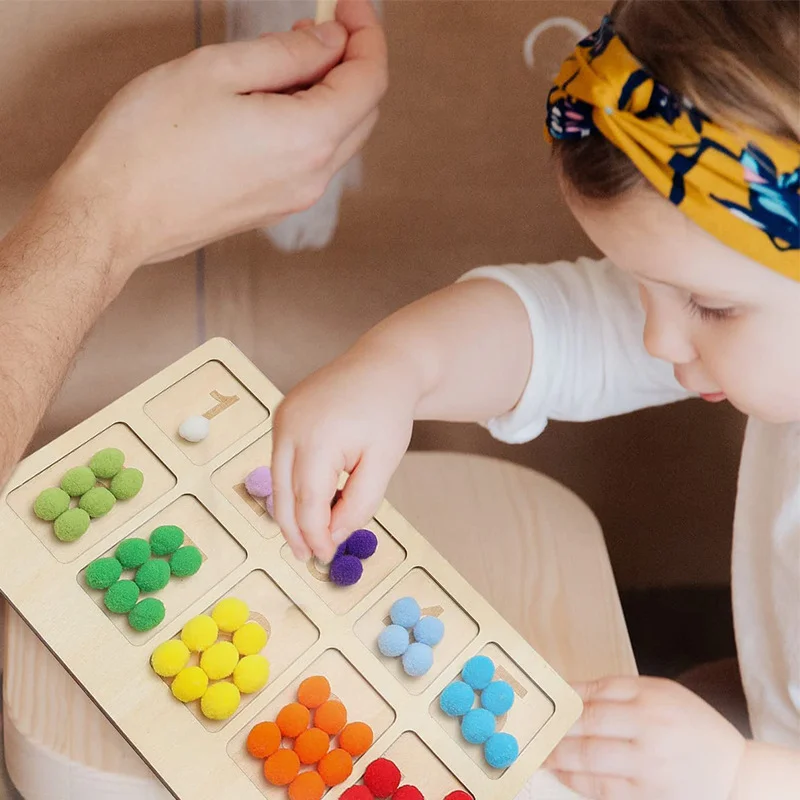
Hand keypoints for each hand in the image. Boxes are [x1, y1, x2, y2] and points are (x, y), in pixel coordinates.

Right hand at [46, 0, 385, 273]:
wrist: (115, 215)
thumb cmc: (150, 141)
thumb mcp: (219, 71)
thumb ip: (287, 54)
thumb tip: (330, 42)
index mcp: (308, 137)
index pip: (370, 81)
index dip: (366, 35)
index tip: (348, 6)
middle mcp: (313, 175)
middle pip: (362, 111)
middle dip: (351, 63)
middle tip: (316, 25)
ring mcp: (294, 197)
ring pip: (339, 138)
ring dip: (329, 93)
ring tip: (286, 59)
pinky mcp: (273, 207)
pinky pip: (311, 159)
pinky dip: (309, 123)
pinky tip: (273, 101)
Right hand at [271, 342, 420, 562]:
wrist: (382, 365)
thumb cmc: (387, 412)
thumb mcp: (384, 462)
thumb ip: (360, 502)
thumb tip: (334, 535)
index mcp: (318, 439)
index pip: (308, 503)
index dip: (315, 535)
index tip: (326, 556)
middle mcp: (290, 428)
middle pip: (284, 495)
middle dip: (295, 531)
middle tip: (309, 557)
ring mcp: (281, 419)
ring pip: (278, 480)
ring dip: (292, 509)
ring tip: (309, 535)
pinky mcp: (281, 415)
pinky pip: (281, 461)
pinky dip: (294, 484)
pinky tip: (312, 499)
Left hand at [545, 676, 746, 799]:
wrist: (738, 775)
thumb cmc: (694, 729)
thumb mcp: (662, 693)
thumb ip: (618, 691)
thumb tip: (571, 692)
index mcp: (650, 697)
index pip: (593, 694)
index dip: (562, 700)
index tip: (542, 704)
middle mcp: (649, 728)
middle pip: (586, 724)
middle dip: (554, 728)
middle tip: (532, 731)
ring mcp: (648, 766)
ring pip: (589, 759)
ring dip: (558, 757)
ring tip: (541, 754)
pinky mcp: (648, 796)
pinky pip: (603, 789)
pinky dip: (578, 782)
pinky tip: (564, 775)